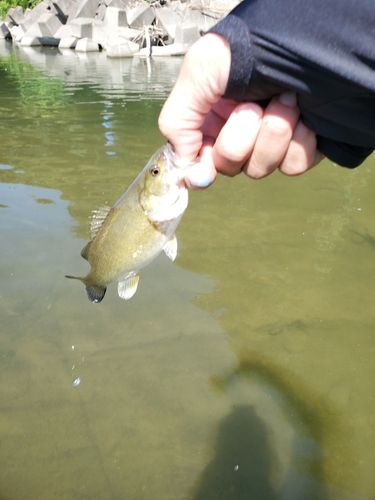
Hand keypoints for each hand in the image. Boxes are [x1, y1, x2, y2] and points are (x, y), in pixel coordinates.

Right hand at [158, 34, 322, 188]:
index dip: (200, 171)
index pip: (199, 164)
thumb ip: (177, 120)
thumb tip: (181, 159)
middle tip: (250, 107)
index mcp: (210, 121)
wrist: (298, 38)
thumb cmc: (247, 46)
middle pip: (230, 167)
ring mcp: (269, 143)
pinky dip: (298, 140)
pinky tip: (300, 113)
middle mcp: (238, 135)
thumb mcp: (199, 71)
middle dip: (240, 140)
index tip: (204, 171)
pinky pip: (294, 164)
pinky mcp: (299, 145)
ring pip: (260, 169)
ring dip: (271, 135)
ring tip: (281, 100)